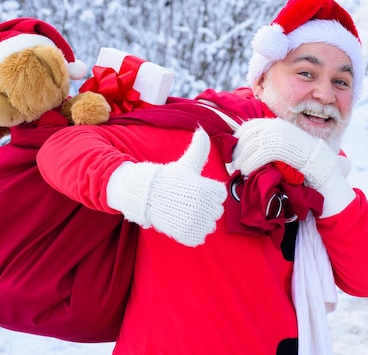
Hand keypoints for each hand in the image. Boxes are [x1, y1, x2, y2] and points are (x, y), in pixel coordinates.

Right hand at [106, 128, 225, 245]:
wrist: (147, 196)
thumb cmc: (170, 179)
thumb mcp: (186, 163)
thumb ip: (199, 149)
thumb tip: (202, 131)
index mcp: (209, 189)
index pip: (220, 195)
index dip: (207, 191)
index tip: (193, 189)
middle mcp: (205, 207)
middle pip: (216, 211)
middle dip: (204, 206)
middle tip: (187, 200)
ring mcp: (197, 223)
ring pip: (208, 225)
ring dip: (198, 220)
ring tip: (183, 211)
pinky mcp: (189, 237)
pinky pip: (199, 237)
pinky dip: (192, 233)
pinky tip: (181, 222)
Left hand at [232, 118, 355, 215]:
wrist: (321, 165)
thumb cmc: (300, 158)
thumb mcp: (282, 143)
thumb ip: (267, 140)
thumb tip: (245, 145)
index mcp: (275, 123)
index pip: (249, 126)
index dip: (238, 138)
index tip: (234, 150)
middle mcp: (276, 126)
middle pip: (247, 136)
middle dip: (238, 150)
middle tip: (234, 163)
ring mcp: (279, 135)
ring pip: (251, 146)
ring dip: (242, 159)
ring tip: (240, 169)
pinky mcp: (282, 147)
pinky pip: (259, 154)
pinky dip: (250, 164)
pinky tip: (247, 171)